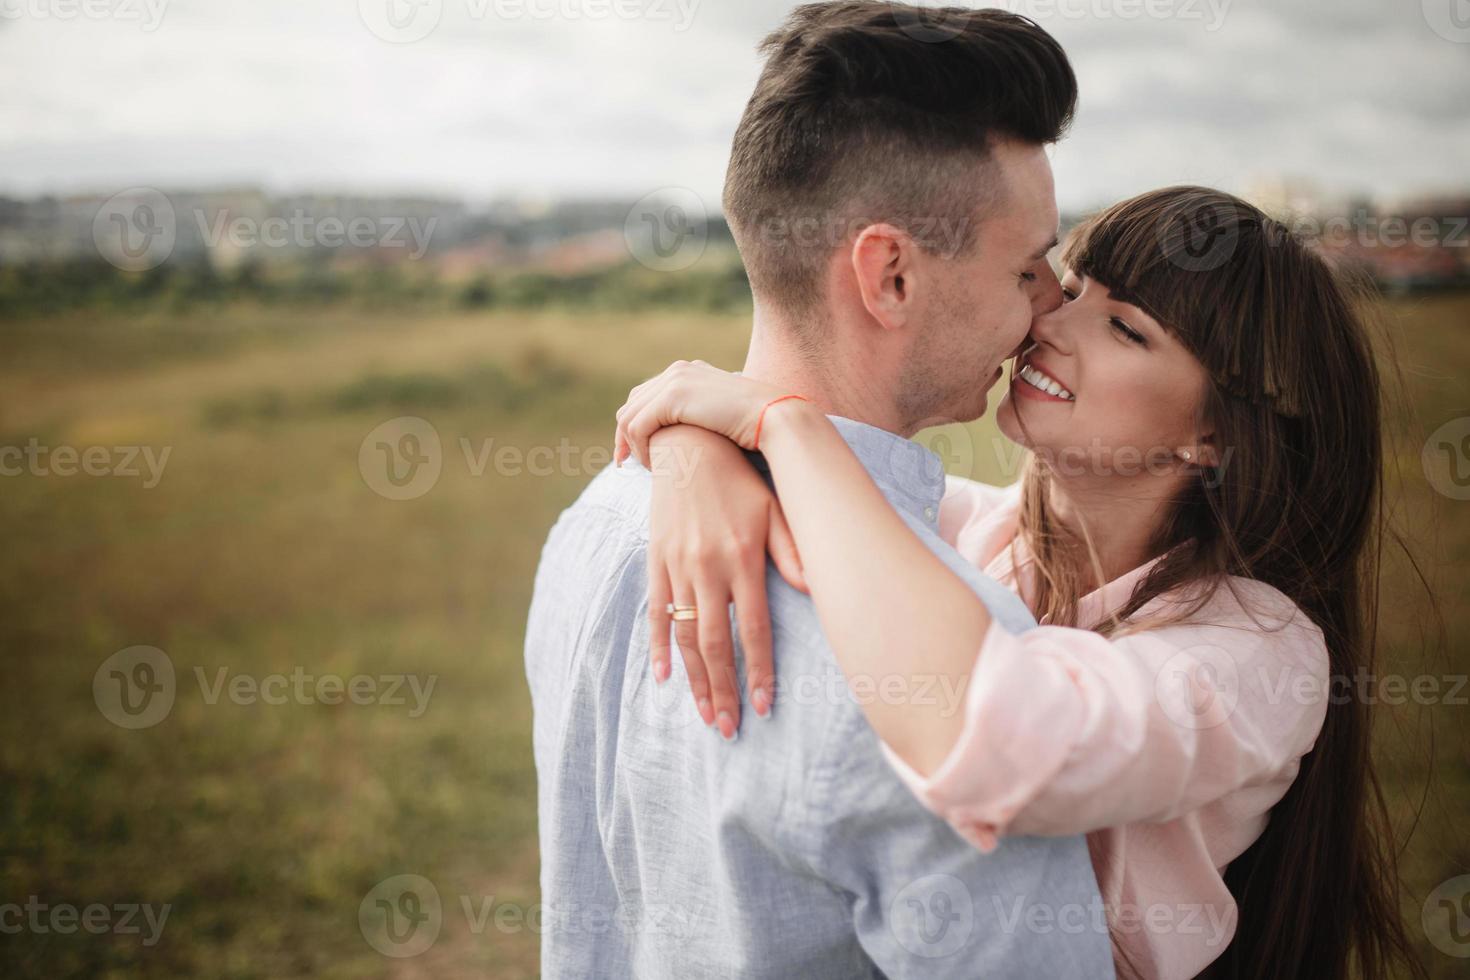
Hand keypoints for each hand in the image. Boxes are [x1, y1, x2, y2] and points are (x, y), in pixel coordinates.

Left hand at [614, 360, 786, 468]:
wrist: (773, 417)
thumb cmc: (756, 425)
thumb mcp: (721, 416)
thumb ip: (699, 416)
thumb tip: (685, 434)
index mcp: (689, 371)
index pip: (646, 395)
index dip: (634, 425)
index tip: (635, 452)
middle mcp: (678, 370)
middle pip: (632, 404)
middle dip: (624, 436)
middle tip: (627, 464)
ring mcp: (674, 380)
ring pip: (630, 417)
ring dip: (633, 446)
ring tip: (647, 467)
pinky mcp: (673, 397)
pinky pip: (638, 427)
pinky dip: (639, 448)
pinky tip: (653, 465)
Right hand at [644, 426, 806, 739]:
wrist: (688, 445)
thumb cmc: (741, 479)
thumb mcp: (775, 507)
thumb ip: (793, 550)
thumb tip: (817, 587)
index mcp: (742, 558)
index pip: (752, 628)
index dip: (757, 671)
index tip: (763, 707)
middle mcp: (708, 567)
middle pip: (716, 643)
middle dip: (723, 691)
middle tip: (729, 729)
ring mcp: (678, 566)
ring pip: (685, 636)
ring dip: (695, 680)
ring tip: (704, 715)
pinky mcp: (657, 561)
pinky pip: (655, 611)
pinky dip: (658, 647)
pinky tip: (664, 677)